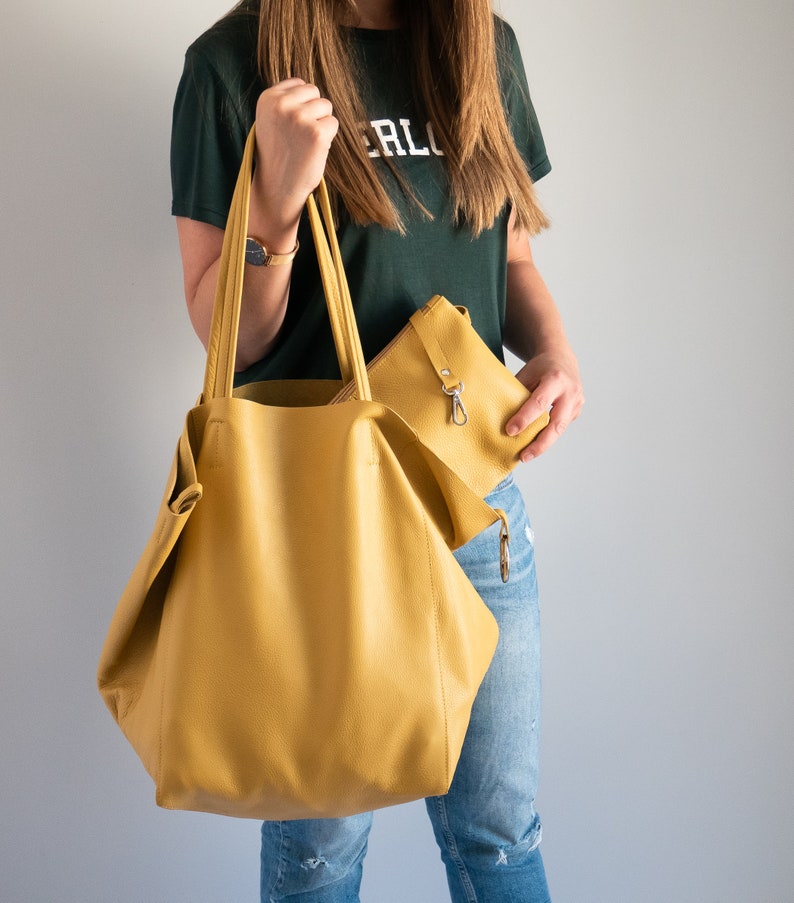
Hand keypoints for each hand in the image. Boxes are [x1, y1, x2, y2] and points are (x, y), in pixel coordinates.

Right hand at [252, 79, 339, 235]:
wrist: (277, 187)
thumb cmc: (278, 154)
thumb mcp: (271, 120)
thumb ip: (285, 101)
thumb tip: (310, 88)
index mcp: (268, 98)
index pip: (299, 84)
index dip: (302, 104)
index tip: (292, 125)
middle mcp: (282, 105)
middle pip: (315, 91)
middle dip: (314, 111)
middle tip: (301, 135)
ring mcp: (299, 117)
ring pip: (326, 106)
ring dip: (322, 123)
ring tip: (306, 141)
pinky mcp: (317, 133)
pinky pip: (334, 123)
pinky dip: (329, 137)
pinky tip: (314, 149)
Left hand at [506, 347, 583, 461]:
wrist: (561, 359)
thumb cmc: (539, 368)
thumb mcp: (526, 374)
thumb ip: (517, 393)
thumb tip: (498, 416)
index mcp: (555, 379)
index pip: (539, 403)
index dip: (524, 419)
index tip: (509, 431)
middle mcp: (570, 392)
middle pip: (556, 424)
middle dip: (539, 443)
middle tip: (523, 456)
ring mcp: (577, 402)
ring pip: (560, 429)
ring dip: (543, 444)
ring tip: (526, 455)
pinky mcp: (577, 410)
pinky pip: (561, 427)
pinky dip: (547, 436)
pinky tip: (535, 443)